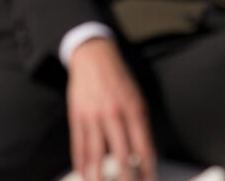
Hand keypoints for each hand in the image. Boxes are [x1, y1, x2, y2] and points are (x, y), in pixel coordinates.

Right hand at [66, 37, 154, 180]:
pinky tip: (84, 174)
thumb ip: (140, 125)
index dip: (147, 171)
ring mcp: (94, 116)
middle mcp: (114, 114)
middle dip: (127, 179)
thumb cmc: (119, 79)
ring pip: (96, 156)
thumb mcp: (137, 98)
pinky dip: (81, 164)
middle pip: (122, 157)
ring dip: (99, 178)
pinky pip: (79, 146)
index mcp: (134, 110)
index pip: (143, 149)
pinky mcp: (77, 116)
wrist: (93, 56)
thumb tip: (143, 156)